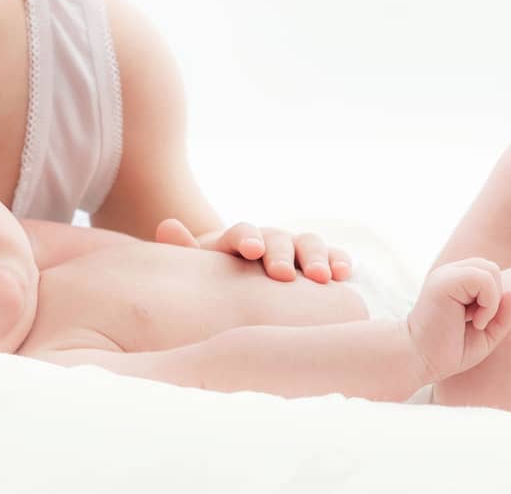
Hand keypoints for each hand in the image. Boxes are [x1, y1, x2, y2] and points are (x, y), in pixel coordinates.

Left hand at [155, 218, 352, 283]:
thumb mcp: (201, 267)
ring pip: (309, 243)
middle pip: (279, 237)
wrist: (243, 284)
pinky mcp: (319, 263)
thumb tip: (166, 226)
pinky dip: (339, 261)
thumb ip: (185, 249)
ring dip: (316, 257)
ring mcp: (297, 249)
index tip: (252, 250)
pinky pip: (333, 256)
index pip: (243, 232)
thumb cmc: (218, 279)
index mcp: (240, 239)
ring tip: (321, 277)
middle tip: (282, 274)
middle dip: (282, 253)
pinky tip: (344, 274)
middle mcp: (271, 239)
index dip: (248, 238)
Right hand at [405, 258, 510, 382]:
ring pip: (490, 269)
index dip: (494, 299)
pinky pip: (483, 278)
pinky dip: (488, 303)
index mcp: (458, 281)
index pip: (490, 274)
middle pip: (492, 268)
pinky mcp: (444, 281)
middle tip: (478, 321)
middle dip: (495, 297)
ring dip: (492, 300)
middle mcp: (451, 272)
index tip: (478, 322)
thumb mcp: (487, 333)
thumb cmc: (449, 350)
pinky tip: (474, 320)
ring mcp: (446, 274)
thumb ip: (504, 314)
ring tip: (475, 321)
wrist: (420, 360)